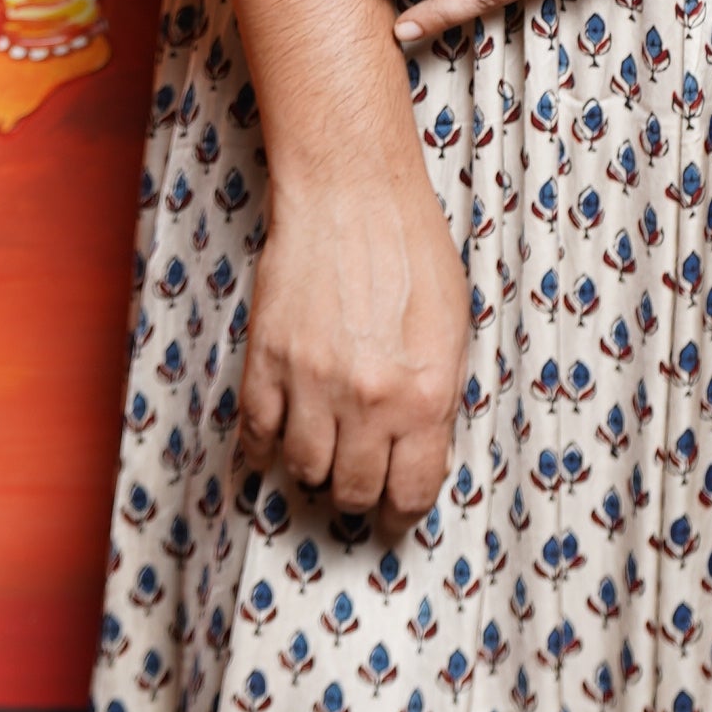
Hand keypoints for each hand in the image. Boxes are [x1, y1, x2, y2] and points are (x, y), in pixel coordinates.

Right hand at [240, 151, 468, 517]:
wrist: (350, 193)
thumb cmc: (411, 249)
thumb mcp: (454, 329)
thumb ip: (438, 396)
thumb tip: (421, 449)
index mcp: (425, 395)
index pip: (412, 491)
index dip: (402, 515)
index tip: (394, 518)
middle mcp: (369, 401)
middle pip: (354, 490)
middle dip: (359, 496)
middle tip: (359, 486)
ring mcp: (311, 383)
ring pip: (304, 470)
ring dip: (314, 470)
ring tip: (323, 454)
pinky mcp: (266, 360)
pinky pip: (257, 432)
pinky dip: (265, 447)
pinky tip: (277, 439)